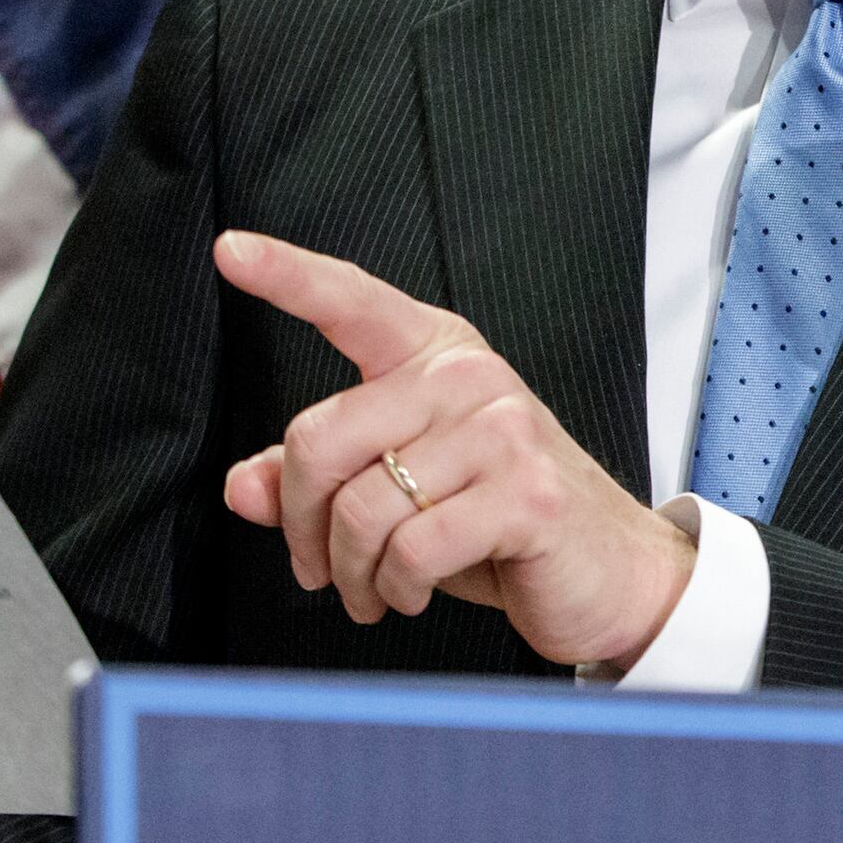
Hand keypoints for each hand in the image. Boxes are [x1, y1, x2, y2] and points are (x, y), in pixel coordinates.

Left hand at [216, 230, 696, 669]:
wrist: (610, 572)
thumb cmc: (502, 521)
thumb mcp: (402, 491)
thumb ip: (321, 480)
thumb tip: (244, 487)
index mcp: (434, 355)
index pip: (351, 301)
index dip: (286, 275)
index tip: (232, 250)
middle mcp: (467, 377)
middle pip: (320, 438)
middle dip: (304, 522)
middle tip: (319, 565)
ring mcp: (502, 431)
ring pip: (362, 506)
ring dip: (351, 571)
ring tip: (372, 589)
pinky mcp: (526, 493)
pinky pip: (412, 548)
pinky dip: (396, 588)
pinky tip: (412, 592)